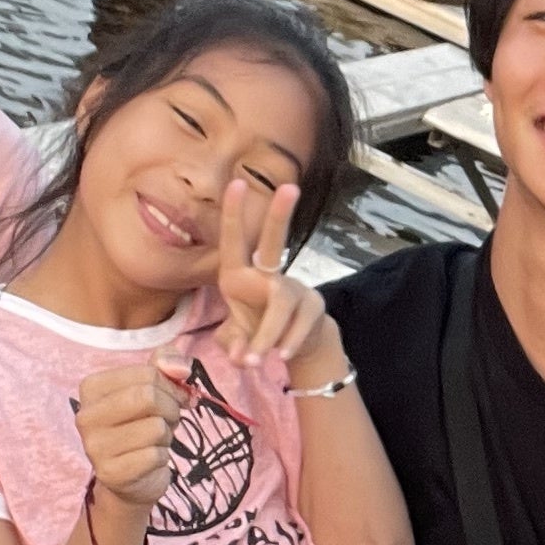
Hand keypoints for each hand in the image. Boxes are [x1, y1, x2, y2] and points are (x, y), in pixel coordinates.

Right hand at [75, 359, 183, 515]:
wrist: (133, 478)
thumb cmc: (143, 425)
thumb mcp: (154, 386)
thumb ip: (167, 361)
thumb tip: (181, 368)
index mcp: (91, 387)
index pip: (146, 373)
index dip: (171, 386)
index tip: (173, 397)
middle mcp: (85, 416)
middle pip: (148, 397)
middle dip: (171, 409)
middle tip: (168, 420)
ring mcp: (94, 447)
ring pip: (155, 427)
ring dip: (166, 435)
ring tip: (154, 441)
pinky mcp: (110, 473)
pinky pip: (155, 455)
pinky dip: (162, 457)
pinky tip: (149, 460)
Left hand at [213, 177, 331, 365]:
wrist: (294, 348)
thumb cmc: (255, 333)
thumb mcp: (235, 341)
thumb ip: (232, 346)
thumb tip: (238, 356)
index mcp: (239, 276)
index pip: (233, 241)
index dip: (234, 213)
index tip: (236, 183)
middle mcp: (268, 275)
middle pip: (275, 242)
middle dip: (280, 215)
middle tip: (290, 187)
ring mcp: (293, 288)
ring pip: (281, 303)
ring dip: (267, 333)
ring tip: (257, 361)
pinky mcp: (313, 305)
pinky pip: (299, 323)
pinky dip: (288, 341)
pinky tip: (283, 355)